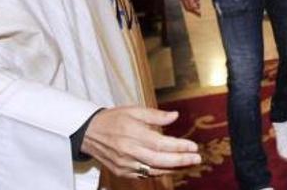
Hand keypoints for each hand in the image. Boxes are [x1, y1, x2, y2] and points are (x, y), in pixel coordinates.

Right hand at [81, 107, 200, 178]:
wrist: (89, 133)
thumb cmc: (114, 119)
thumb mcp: (134, 110)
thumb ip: (155, 115)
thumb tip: (175, 116)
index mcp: (132, 134)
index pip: (160, 143)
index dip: (178, 147)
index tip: (193, 146)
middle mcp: (128, 151)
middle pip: (159, 160)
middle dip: (180, 160)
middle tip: (197, 158)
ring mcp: (125, 164)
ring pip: (153, 170)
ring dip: (173, 168)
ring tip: (189, 164)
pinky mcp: (121, 172)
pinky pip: (144, 175)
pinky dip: (159, 172)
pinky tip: (171, 168)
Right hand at [175, 0, 200, 15]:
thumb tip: (198, 3)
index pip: (191, 7)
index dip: (195, 11)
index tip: (200, 14)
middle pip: (187, 8)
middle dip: (193, 12)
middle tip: (198, 14)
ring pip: (184, 5)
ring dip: (190, 8)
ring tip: (196, 9)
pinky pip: (183, 1)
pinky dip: (188, 4)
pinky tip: (192, 3)